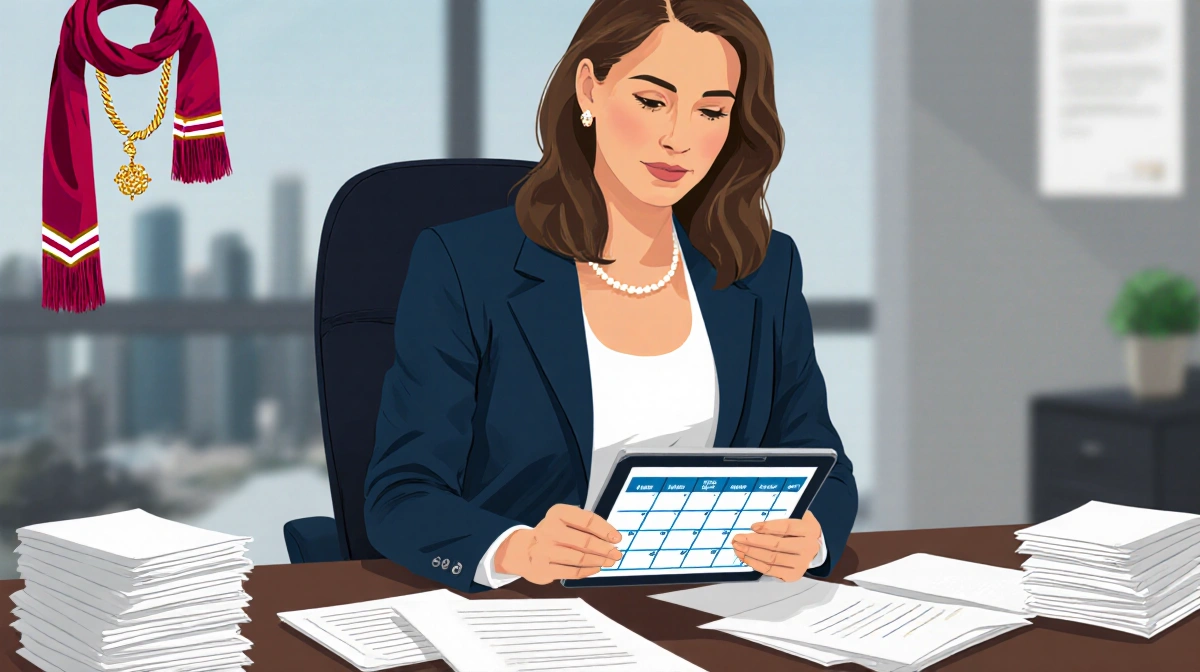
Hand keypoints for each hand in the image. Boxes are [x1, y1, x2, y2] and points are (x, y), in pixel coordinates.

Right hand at [493, 504, 622, 583]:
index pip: (586, 520)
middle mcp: (549, 529)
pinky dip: (587, 571)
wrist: (522, 550)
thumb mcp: (563, 521)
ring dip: (598, 560)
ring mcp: (544, 550)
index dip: (605, 529)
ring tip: (608, 561)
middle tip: (616, 553)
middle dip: (605, 549)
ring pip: (579, 557)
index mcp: (557, 513)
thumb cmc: (550, 534)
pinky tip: (595, 568)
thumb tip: (610, 537)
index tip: (616, 537)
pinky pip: (571, 571)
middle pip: (584, 540)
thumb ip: (583, 526)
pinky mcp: (543, 568)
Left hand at [730, 510, 821, 581]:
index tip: (752, 526)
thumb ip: (782, 518)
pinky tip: (745, 557)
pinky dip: (755, 563)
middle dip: (753, 541)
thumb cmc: (800, 531)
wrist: (813, 549)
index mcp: (809, 529)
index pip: (787, 527)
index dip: (768, 527)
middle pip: (777, 545)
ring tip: (737, 547)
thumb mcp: (797, 518)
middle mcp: (808, 547)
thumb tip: (756, 526)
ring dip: (751, 553)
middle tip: (737, 538)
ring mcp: (801, 563)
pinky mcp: (793, 575)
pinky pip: (770, 570)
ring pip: (771, 558)